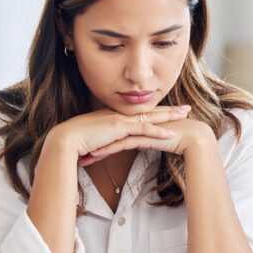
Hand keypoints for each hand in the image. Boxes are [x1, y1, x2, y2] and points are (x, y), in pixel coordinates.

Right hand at [46, 106, 190, 165]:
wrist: (65, 140)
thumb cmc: (77, 141)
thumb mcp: (96, 139)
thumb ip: (107, 139)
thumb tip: (112, 144)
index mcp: (115, 116)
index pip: (141, 113)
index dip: (157, 111)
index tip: (171, 111)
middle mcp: (120, 115)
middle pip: (150, 111)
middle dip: (170, 110)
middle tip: (187, 108)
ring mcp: (120, 120)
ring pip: (150, 117)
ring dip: (169, 117)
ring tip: (185, 116)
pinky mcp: (119, 128)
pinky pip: (143, 130)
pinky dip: (157, 132)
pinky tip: (170, 134)